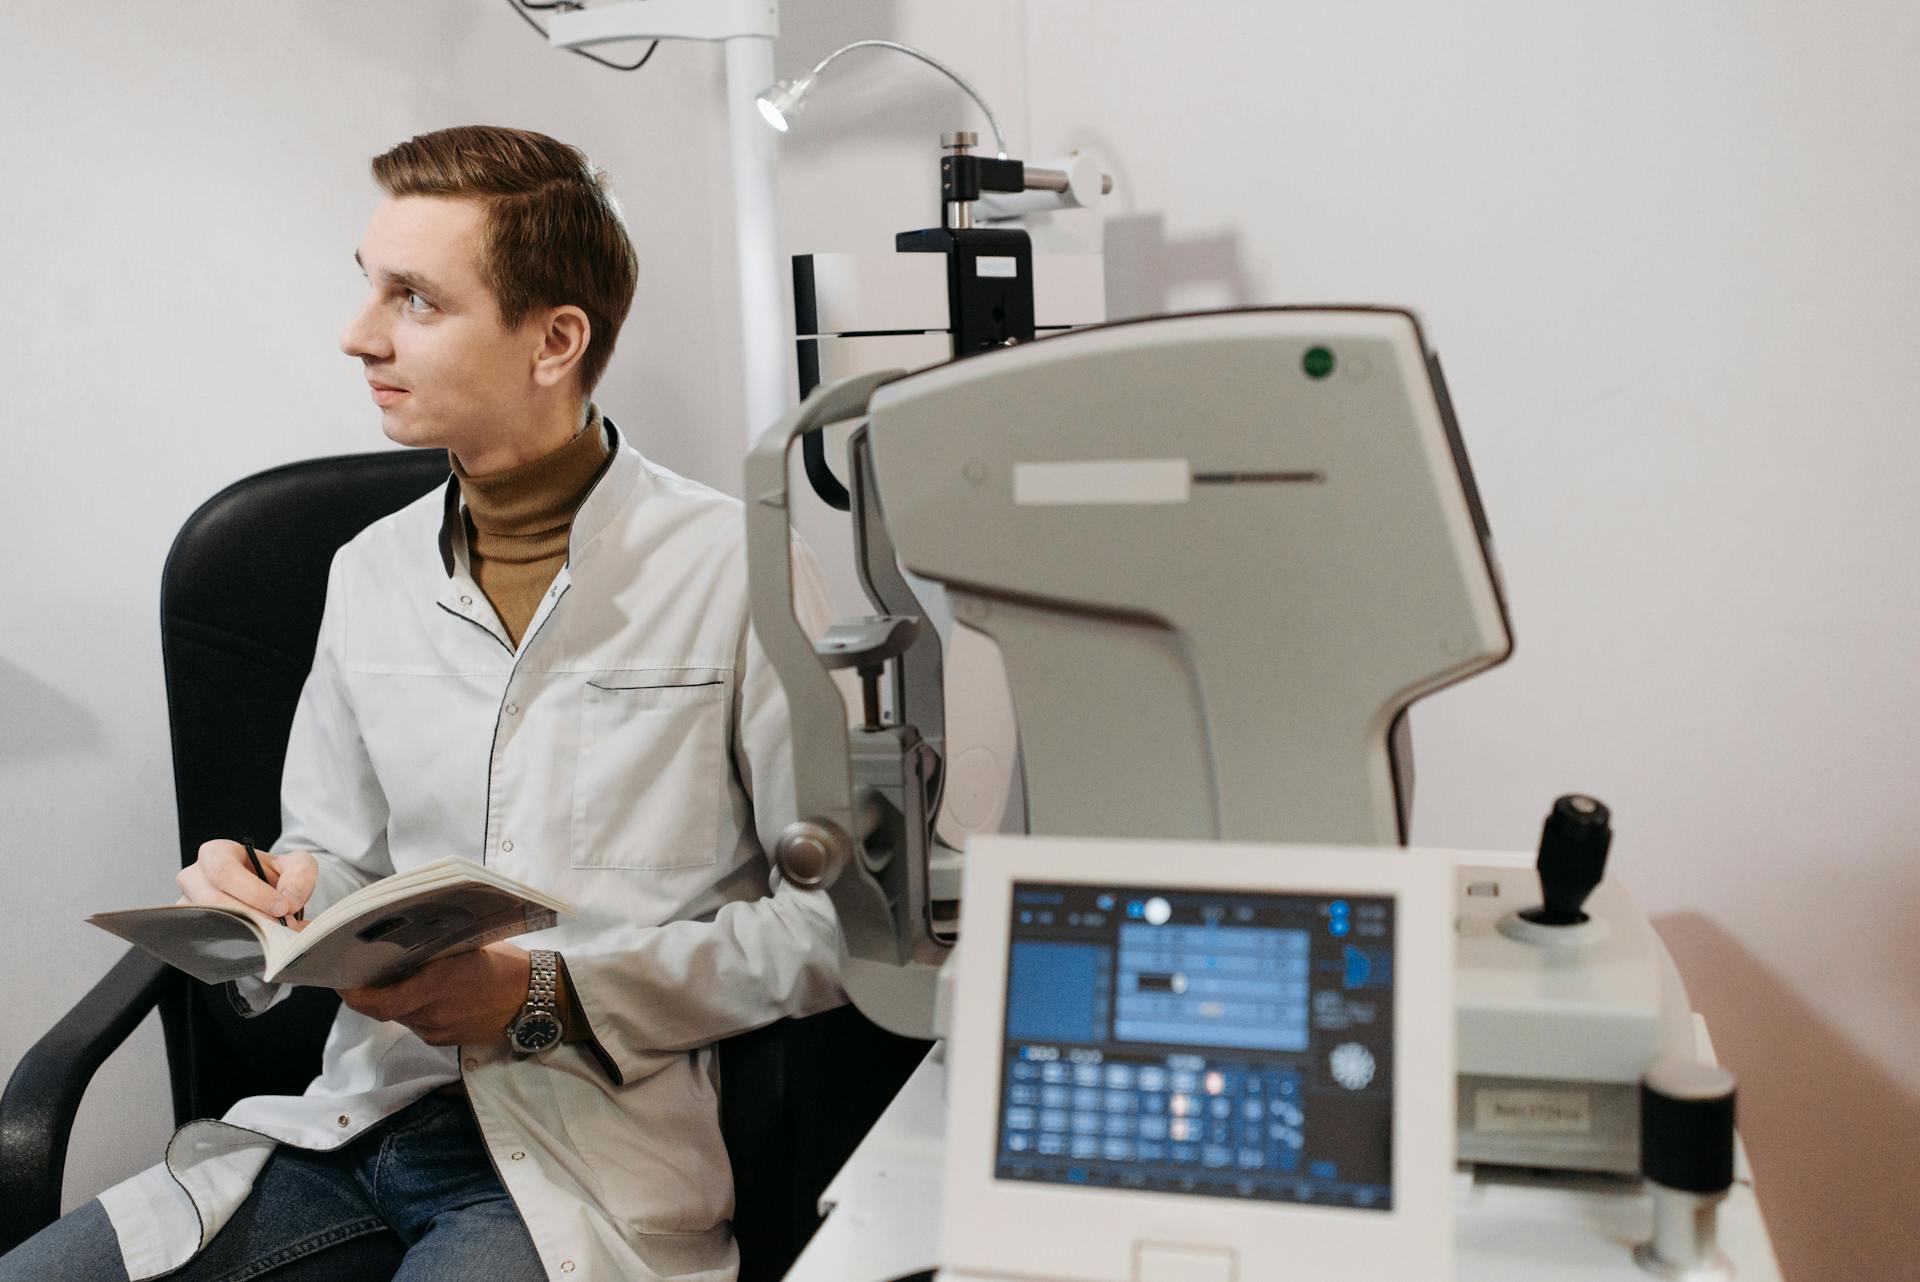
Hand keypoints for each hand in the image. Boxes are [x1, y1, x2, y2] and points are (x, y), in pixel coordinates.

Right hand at [178, 840, 315, 930]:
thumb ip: (300, 876)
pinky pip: (209, 939)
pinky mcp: (191, 928)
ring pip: (210, 923)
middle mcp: (194, 877)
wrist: (268, 894)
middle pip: (214, 900)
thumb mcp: (298, 866)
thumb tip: (288, 901)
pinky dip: (239, 943)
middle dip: (252, 916)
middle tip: (281, 927)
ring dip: (247, 932)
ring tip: (276, 935)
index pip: (224, 871)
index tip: (282, 908)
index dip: (254, 892)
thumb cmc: (276, 876)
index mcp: (216, 853)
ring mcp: (189, 904)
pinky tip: (262, 943)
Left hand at [338, 943, 531, 1046]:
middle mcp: (433, 1013)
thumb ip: (430, 953)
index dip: (354, 994)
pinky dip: (414, 1008)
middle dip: (372, 991)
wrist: (536, 999)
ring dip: (395, 999)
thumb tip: (396, 948)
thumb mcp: (466, 948)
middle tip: (364, 970)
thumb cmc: (505, 965)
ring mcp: (439, 1030)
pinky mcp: (446, 1040)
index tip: (341, 979)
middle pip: (385, 1008)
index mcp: (437, 985)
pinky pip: (418, 1023)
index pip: (378, 1002)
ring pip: (400, 1016)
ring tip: (400, 977)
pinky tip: (426, 992)